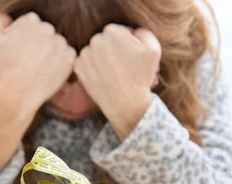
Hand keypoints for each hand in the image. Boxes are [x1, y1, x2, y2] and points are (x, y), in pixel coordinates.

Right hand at [0, 12, 76, 113]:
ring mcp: (60, 43)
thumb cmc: (3, 67)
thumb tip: (8, 18)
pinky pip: (67, 55)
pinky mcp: (69, 58)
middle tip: (28, 61)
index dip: (25, 37)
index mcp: (31, 21)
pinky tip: (48, 70)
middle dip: (39, 44)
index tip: (20, 51)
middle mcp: (48, 29)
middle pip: (46, 33)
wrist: (18, 92)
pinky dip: (60, 62)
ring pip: (57, 44)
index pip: (32, 23)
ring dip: (50, 53)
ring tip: (37, 67)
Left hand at [74, 25, 161, 140]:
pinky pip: (85, 63)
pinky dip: (93, 68)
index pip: (118, 31)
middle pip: (105, 40)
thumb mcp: (153, 49)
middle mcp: (95, 40)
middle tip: (124, 66)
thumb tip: (132, 30)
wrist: (126, 105)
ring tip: (114, 72)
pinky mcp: (78, 68)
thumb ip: (143, 32)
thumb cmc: (141, 77)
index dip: (126, 43)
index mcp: (112, 32)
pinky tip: (104, 77)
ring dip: (102, 58)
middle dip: (113, 50)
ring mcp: (85, 55)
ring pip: (94, 51)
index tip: (132, 56)